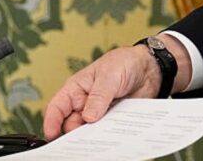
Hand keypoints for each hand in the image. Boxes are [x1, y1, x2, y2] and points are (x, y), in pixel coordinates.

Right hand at [42, 33, 190, 139]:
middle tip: (83, 140)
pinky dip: (108, 135)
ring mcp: (99, 112)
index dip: (52, 122)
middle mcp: (85, 103)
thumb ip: (98, 96)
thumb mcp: (109, 76)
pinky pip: (107, 131)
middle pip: (71, 124)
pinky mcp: (113, 118)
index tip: (52, 135)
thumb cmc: (125, 62)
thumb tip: (88, 117)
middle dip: (75, 133)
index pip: (57, 107)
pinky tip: (113, 137)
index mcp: (76, 89)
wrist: (150, 67)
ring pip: (89, 130)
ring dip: (93, 136)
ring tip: (99, 139)